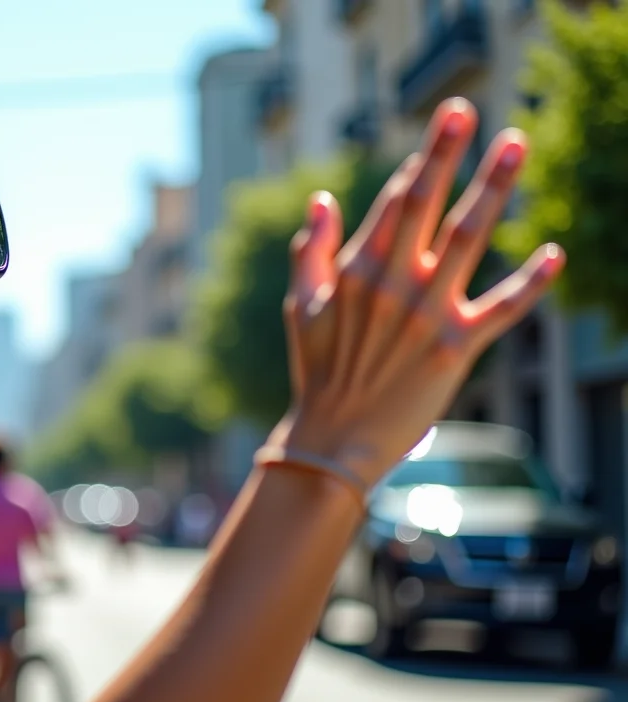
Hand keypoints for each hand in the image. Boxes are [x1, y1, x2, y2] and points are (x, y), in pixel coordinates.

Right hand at [274, 98, 562, 489]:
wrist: (334, 439)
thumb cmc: (317, 370)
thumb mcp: (300, 307)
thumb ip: (311, 251)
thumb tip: (323, 199)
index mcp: (356, 271)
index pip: (393, 201)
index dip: (423, 160)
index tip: (448, 122)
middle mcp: (393, 284)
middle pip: (426, 204)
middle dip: (447, 154)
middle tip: (467, 109)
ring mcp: (427, 314)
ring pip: (467, 239)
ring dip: (493, 188)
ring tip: (516, 145)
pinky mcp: (457, 349)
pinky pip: (501, 309)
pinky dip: (532, 283)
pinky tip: (555, 253)